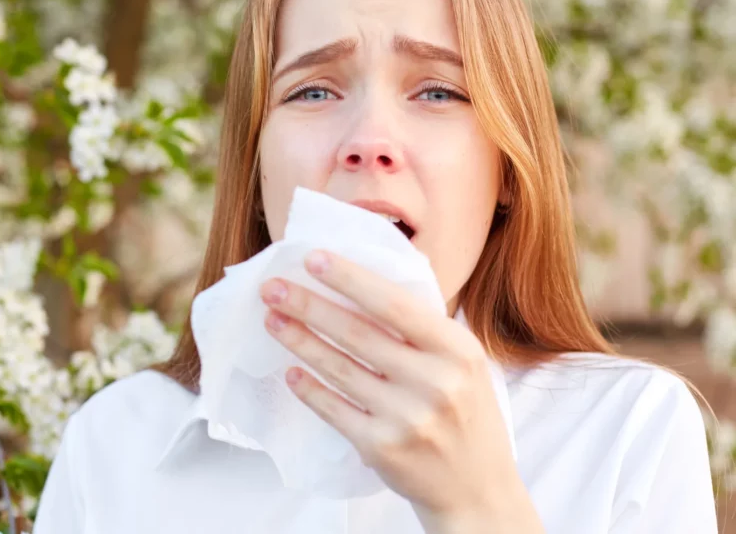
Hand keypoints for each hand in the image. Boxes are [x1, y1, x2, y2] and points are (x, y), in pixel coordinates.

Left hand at [258, 249, 543, 532]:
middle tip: (272, 287)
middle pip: (357, 333)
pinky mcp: (381, 447)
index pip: (394, 304)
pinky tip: (291, 371)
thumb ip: (421, 328)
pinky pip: (333, 409)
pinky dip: (309, 388)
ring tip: (272, 319)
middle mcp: (434, 382)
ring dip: (299, 341)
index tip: (313, 259)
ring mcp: (407, 417)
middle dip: (308, 306)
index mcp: (457, 350)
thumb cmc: (464, 412)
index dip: (350, 279)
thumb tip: (358, 281)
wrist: (476, 488)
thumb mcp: (462, 362)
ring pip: (338, 369)